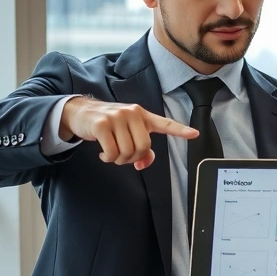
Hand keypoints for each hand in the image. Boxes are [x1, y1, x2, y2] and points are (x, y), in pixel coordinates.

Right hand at [60, 97, 197, 169]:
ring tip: (111, 153)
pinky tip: (103, 153)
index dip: (180, 130)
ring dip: (119, 160)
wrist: (81, 112)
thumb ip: (140, 147)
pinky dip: (108, 158)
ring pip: (127, 152)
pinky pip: (112, 153)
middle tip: (123, 157)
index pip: (164, 123)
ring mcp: (117, 117)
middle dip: (133, 158)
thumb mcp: (126, 131)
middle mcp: (132, 113)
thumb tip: (143, 163)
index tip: (195, 134)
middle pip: (143, 147)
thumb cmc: (108, 124)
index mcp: (142, 115)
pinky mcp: (102, 124)